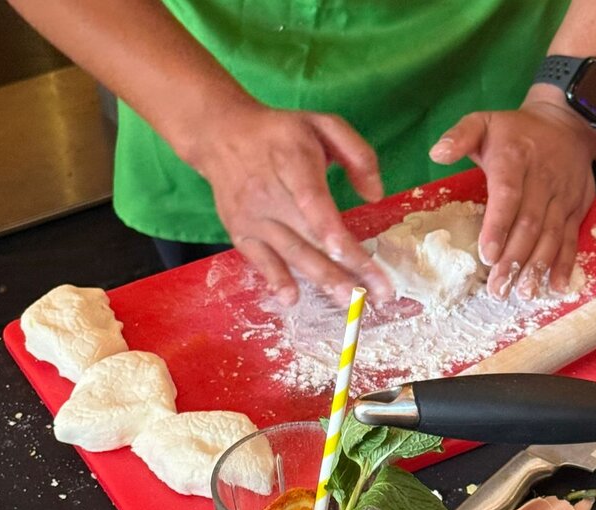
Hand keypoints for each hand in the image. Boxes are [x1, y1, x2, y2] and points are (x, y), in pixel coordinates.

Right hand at [182, 100, 392, 306]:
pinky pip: (260, 260)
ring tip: (349, 301)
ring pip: (290, 252)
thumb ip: (357, 154)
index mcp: (292, 160)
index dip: (327, 228)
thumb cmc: (281, 133)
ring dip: (321, 279)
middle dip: (343, 268)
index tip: (349, 253)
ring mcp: (252, 216)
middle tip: (374, 293)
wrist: (220, 135)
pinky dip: (275, 279)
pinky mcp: (240, 231)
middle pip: (308, 235)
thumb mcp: (323, 123)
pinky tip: (291, 298)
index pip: (311, 199)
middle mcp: (269, 192)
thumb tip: (375, 195)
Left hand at [429, 84, 595, 299]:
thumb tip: (437, 153)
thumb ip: (460, 135)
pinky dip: (565, 263)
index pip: (508, 195)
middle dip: (514, 259)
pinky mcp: (576, 208)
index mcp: (515, 159)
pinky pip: (571, 238)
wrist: (566, 123)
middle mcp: (542, 179)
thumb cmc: (516, 131)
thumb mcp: (484, 121)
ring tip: (523, 292)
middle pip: (529, 223)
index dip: (498, 226)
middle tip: (498, 288)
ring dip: (537, 266)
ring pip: (551, 235)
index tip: (488, 254)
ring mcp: (562, 196)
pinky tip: (555, 285)